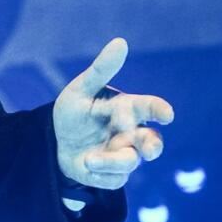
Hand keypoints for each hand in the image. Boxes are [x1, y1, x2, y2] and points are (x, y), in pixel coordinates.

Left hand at [53, 38, 174, 189]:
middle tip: (149, 148)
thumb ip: (101, 69)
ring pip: (129, 162)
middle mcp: (130, 133)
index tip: (166, 113)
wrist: (55, 141)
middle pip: (151, 141)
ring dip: (110, 161)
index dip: (159, 109)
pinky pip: (113, 179)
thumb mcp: (81, 89)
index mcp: (126, 109)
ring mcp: (124, 155)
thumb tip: (121, 41)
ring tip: (90, 159)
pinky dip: (97, 173)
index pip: (148, 107)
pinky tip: (85, 165)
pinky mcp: (114, 176)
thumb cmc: (74, 111)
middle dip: (152, 145)